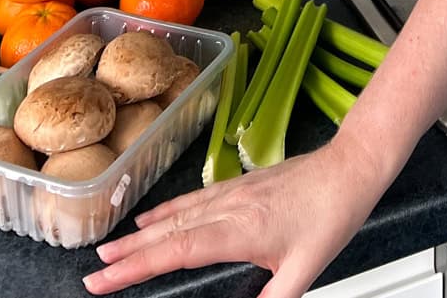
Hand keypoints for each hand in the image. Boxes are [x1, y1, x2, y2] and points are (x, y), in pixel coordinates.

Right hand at [81, 143, 372, 296]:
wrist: (352, 166)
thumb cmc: (333, 212)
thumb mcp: (306, 269)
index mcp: (241, 230)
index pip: (177, 251)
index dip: (136, 267)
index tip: (104, 279)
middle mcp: (230, 208)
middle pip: (169, 232)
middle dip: (128, 253)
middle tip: (94, 271)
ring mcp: (234, 193)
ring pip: (179, 214)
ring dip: (142, 232)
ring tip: (112, 248)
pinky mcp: (242, 185)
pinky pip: (195, 198)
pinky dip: (169, 209)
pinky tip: (155, 216)